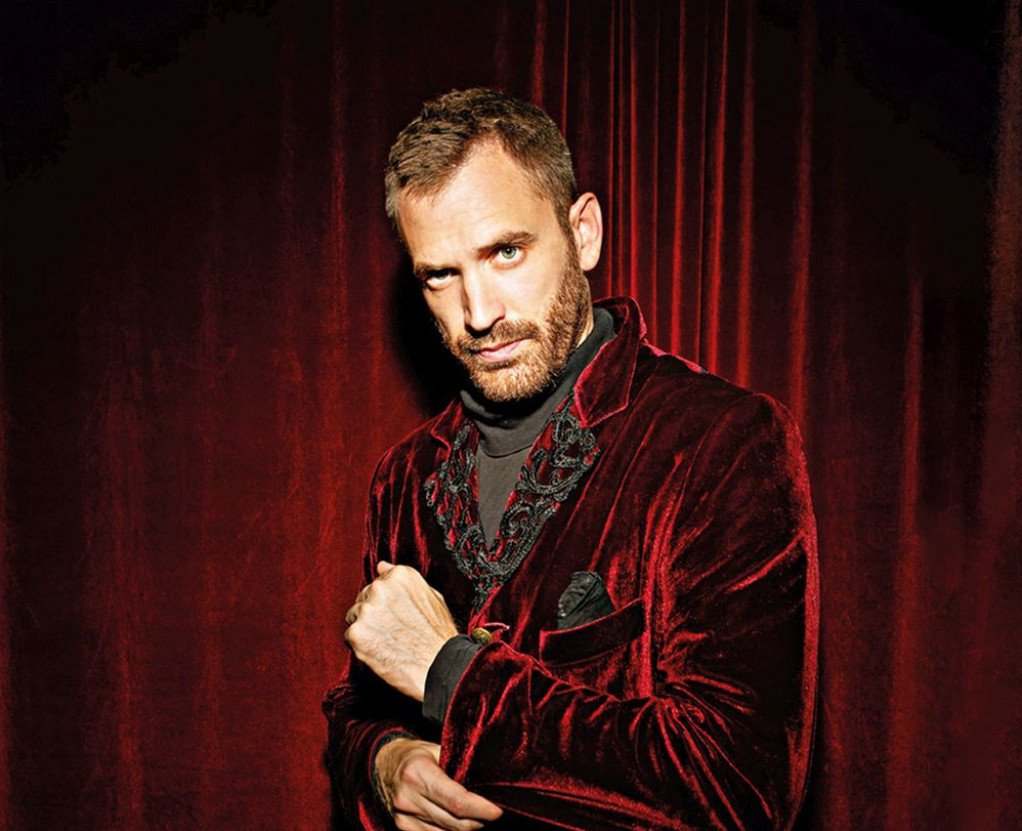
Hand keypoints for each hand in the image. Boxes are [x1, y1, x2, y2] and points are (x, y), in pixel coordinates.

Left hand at [345, 562, 457, 700]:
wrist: (439, 666)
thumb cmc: (438, 634)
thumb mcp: (431, 596)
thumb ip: (403, 581)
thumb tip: (382, 566)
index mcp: (399, 576)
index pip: (377, 584)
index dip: (386, 604)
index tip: (396, 616)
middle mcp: (380, 588)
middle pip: (363, 599)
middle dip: (373, 614)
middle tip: (392, 632)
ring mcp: (367, 610)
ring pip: (354, 617)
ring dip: (365, 629)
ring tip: (387, 642)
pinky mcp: (357, 633)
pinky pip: (350, 637)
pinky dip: (361, 646)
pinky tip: (381, 651)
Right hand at [375, 738, 502, 829]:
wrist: (383, 764)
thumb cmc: (415, 754)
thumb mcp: (436, 750)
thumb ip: (458, 765)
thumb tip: (487, 781)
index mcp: (418, 772)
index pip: (456, 801)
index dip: (481, 810)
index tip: (497, 811)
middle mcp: (408, 796)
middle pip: (454, 822)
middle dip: (478, 821)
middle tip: (493, 815)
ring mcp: (403, 816)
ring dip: (467, 829)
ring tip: (479, 818)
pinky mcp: (402, 827)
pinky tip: (461, 823)